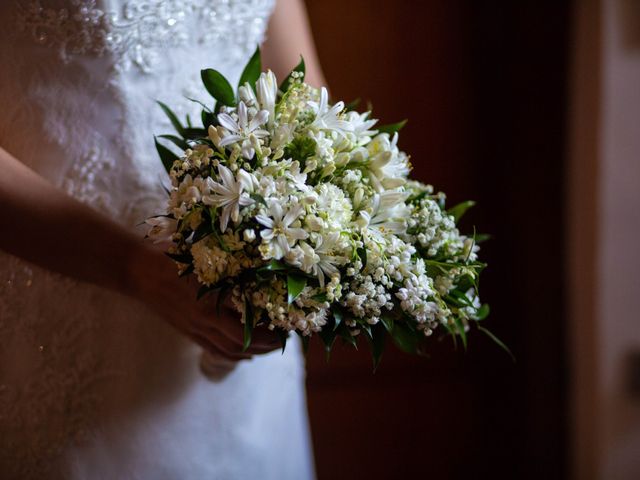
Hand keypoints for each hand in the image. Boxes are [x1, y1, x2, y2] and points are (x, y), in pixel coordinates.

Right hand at [129, 244, 280, 361]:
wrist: (138, 271)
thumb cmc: (173, 257)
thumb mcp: (205, 260)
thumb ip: (230, 270)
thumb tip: (263, 271)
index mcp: (209, 305)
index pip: (246, 330)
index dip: (268, 334)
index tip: (285, 327)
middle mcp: (202, 322)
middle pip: (241, 346)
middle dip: (266, 346)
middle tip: (284, 339)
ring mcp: (194, 330)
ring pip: (228, 352)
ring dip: (253, 353)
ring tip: (270, 347)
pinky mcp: (188, 332)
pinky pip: (214, 350)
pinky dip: (233, 355)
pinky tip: (246, 353)